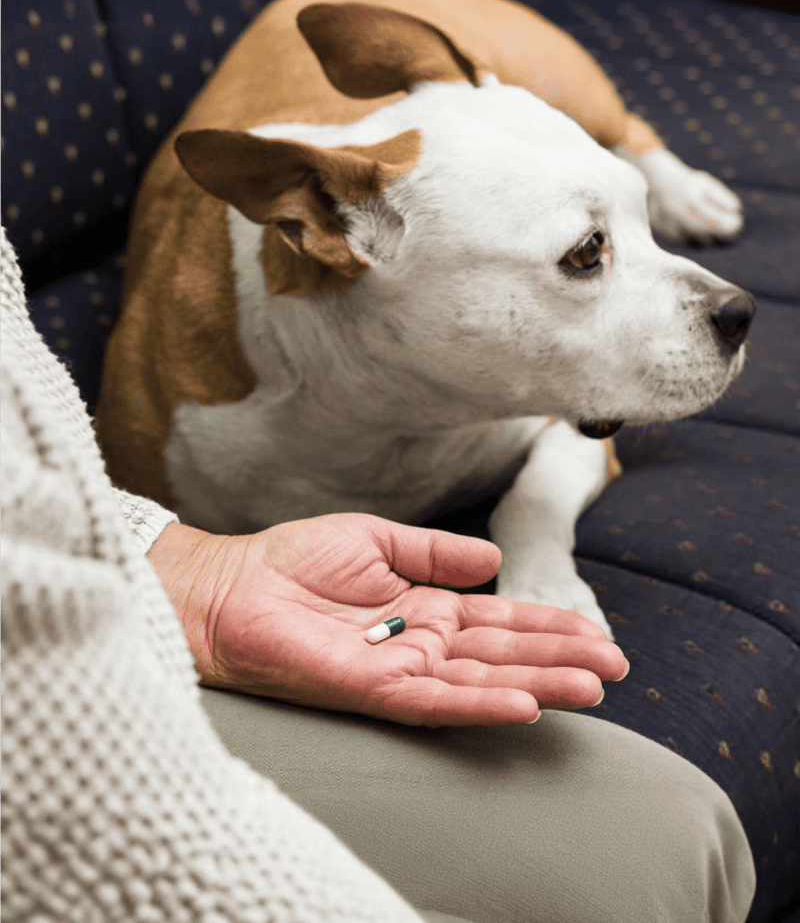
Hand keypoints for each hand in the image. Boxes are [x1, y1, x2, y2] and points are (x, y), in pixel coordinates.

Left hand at [148, 513, 628, 726]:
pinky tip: (522, 704)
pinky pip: (432, 699)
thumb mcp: (377, 539)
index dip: (548, 627)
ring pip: (480, 682)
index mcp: (425, 608)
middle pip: (502, 654)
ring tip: (591, 688)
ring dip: (536, 685)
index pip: (500, 620)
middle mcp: (420, 644)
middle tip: (615, 669)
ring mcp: (398, 669)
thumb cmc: (293, 561)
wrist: (230, 584)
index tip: (597, 635)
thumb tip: (494, 560)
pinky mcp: (369, 688)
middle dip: (559, 660)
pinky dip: (479, 703)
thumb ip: (435, 552)